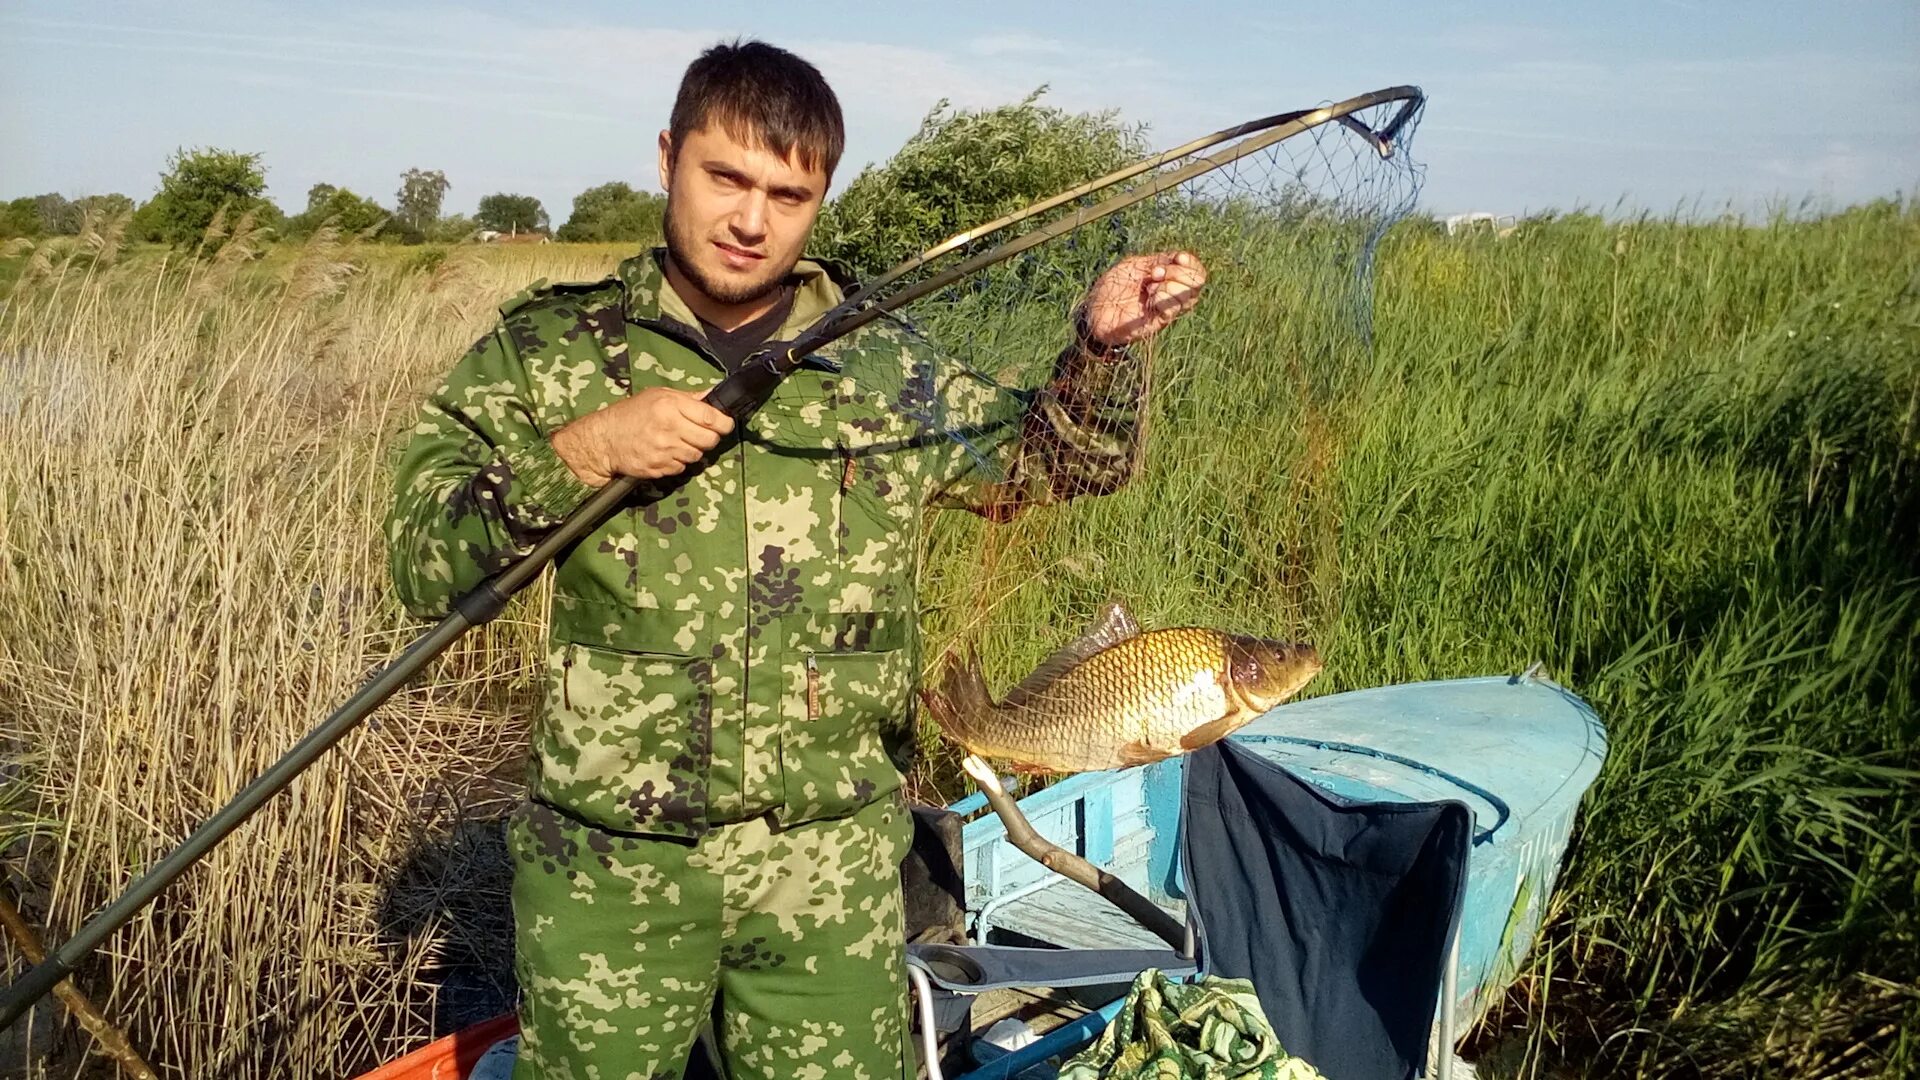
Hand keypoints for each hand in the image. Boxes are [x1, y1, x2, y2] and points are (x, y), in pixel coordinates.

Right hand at [551, 386, 735, 485]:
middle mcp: (669, 428)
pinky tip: (666, 452)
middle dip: (710, 438)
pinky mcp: (658, 467)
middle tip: (700, 434)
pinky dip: (678, 462)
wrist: (604, 439)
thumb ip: (688, 398)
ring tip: (678, 441)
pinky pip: (681, 468)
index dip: (724, 423)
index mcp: (671, 406)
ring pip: (697, 456)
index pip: (711, 418)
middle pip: (709, 440)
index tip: (725, 424)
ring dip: (692, 450)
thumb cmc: (631, 413)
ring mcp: (664, 450)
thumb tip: (713, 396)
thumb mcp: (658, 395)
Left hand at [1078, 251, 1207, 348]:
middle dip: (1180, 272)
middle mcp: (1171, 295)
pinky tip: (1151, 297)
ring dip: (1172, 285)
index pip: (1195, 271)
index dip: (1192, 262)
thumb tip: (1179, 257)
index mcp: (1168, 279)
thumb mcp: (1134, 266)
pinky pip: (1172, 310)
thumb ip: (1157, 260)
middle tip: (1156, 273)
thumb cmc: (1111, 287)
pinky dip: (1164, 298)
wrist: (1093, 310)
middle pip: (1197, 283)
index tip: (1179, 257)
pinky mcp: (1156, 323)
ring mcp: (1165, 310)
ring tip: (1151, 287)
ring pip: (1189, 297)